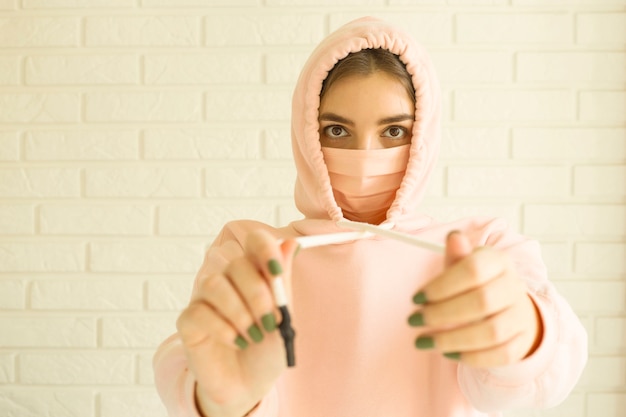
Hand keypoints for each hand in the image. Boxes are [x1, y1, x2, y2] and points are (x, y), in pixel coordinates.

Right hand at [176, 230, 298, 416]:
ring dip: (239, 312)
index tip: (277, 272)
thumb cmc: (267, 350)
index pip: (255, 241)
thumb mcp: (283, 318)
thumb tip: (290, 243)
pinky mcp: (188, 321)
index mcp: (253, 272)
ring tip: (253, 336)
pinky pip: (198, 312)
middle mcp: (227, 279)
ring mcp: (204, 298)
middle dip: (257, 294)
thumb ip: (282, 282)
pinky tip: (235, 342)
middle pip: (235, 263)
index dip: (265, 249)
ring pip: (214, 284)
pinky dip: (221, 328)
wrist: (249, 386)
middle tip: (270, 322)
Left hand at [408, 231, 542, 367]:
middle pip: (481, 302)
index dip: (441, 285)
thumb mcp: (465, 267)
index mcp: (498, 262)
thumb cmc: (478, 285)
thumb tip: (453, 237)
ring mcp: (521, 315)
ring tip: (424, 341)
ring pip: (491, 331)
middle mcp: (513, 286)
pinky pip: (500, 354)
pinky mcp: (521, 341)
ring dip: (451, 339)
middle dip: (441, 314)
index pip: (472, 270)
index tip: (415, 298)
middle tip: (414, 320)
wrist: (510, 308)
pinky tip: (448, 353)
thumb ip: (456, 256)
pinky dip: (471, 356)